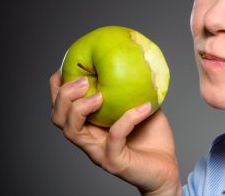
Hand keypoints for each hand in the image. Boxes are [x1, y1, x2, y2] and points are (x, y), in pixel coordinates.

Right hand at [49, 71, 181, 194]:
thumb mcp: (140, 103)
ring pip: (72, 132)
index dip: (57, 86)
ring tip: (99, 95)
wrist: (167, 168)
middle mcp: (89, 138)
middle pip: (58, 118)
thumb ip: (132, 86)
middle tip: (83, 81)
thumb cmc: (153, 137)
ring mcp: (99, 152)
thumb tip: (134, 56)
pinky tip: (143, 107)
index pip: (62, 106)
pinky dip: (127, 119)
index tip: (67, 65)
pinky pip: (114, 138)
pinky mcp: (114, 162)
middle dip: (64, 96)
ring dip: (80, 109)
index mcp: (90, 124)